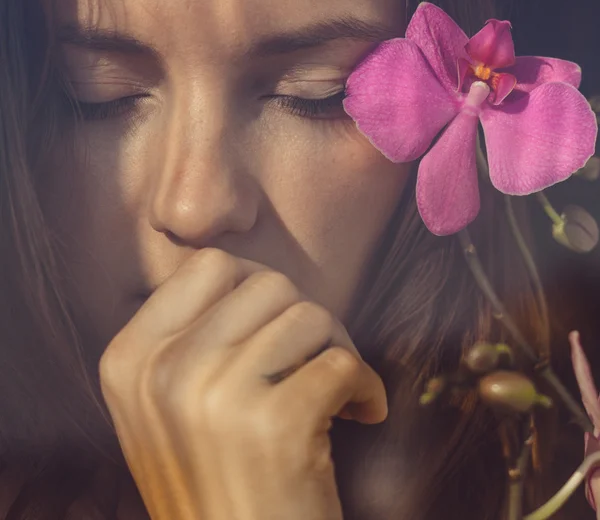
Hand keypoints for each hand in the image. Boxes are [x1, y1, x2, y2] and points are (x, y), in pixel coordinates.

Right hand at [99, 248, 387, 519]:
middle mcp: (165, 371)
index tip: (277, 318)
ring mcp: (217, 396)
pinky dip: (366, 385)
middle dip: (305, 314)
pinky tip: (361, 413)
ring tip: (336, 388)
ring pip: (311, 315)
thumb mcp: (166, 405)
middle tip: (314, 356)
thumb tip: (250, 274)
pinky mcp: (276, 425)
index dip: (256, 282)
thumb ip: (187, 335)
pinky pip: (344, 362)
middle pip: (268, 283)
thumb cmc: (214, 479)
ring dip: (338, 347)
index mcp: (131, 358)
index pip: (209, 265)